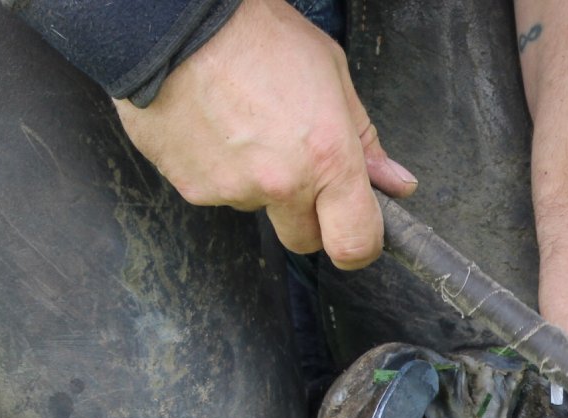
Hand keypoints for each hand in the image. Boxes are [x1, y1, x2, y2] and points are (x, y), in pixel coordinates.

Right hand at [114, 0, 416, 268]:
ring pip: (257, 209)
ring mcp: (231, 190)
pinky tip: (215, 127)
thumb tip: (394, 183)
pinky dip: (219, 170)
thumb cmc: (254, 33)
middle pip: (304, 240)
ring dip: (258, 183)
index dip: (360, 245)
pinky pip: (217, 193)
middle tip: (297, 166)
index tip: (357, 231)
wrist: (173, 21)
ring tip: (246, 125)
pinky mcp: (191, 187)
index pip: (355, 245)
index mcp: (326, 158)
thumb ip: (364, 139)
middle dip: (308, 216)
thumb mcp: (331, 73)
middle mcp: (281, 184)